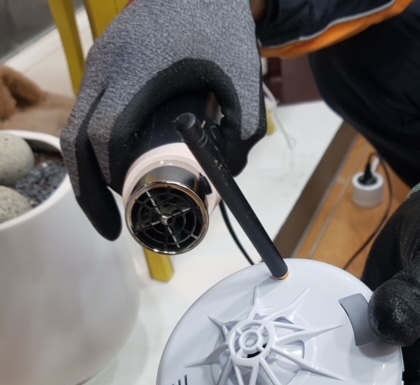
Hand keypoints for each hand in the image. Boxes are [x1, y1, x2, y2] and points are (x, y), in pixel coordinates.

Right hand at [61, 0, 265, 239]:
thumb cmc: (223, 25)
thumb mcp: (243, 83)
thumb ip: (240, 135)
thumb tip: (226, 180)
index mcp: (135, 71)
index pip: (104, 136)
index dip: (111, 180)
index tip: (129, 209)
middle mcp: (105, 66)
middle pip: (76, 138)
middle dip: (88, 190)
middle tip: (110, 226)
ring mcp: (99, 61)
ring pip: (79, 124)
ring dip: (92, 168)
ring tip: (122, 200)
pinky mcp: (104, 62)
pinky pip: (92, 111)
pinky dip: (99, 145)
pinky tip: (123, 165)